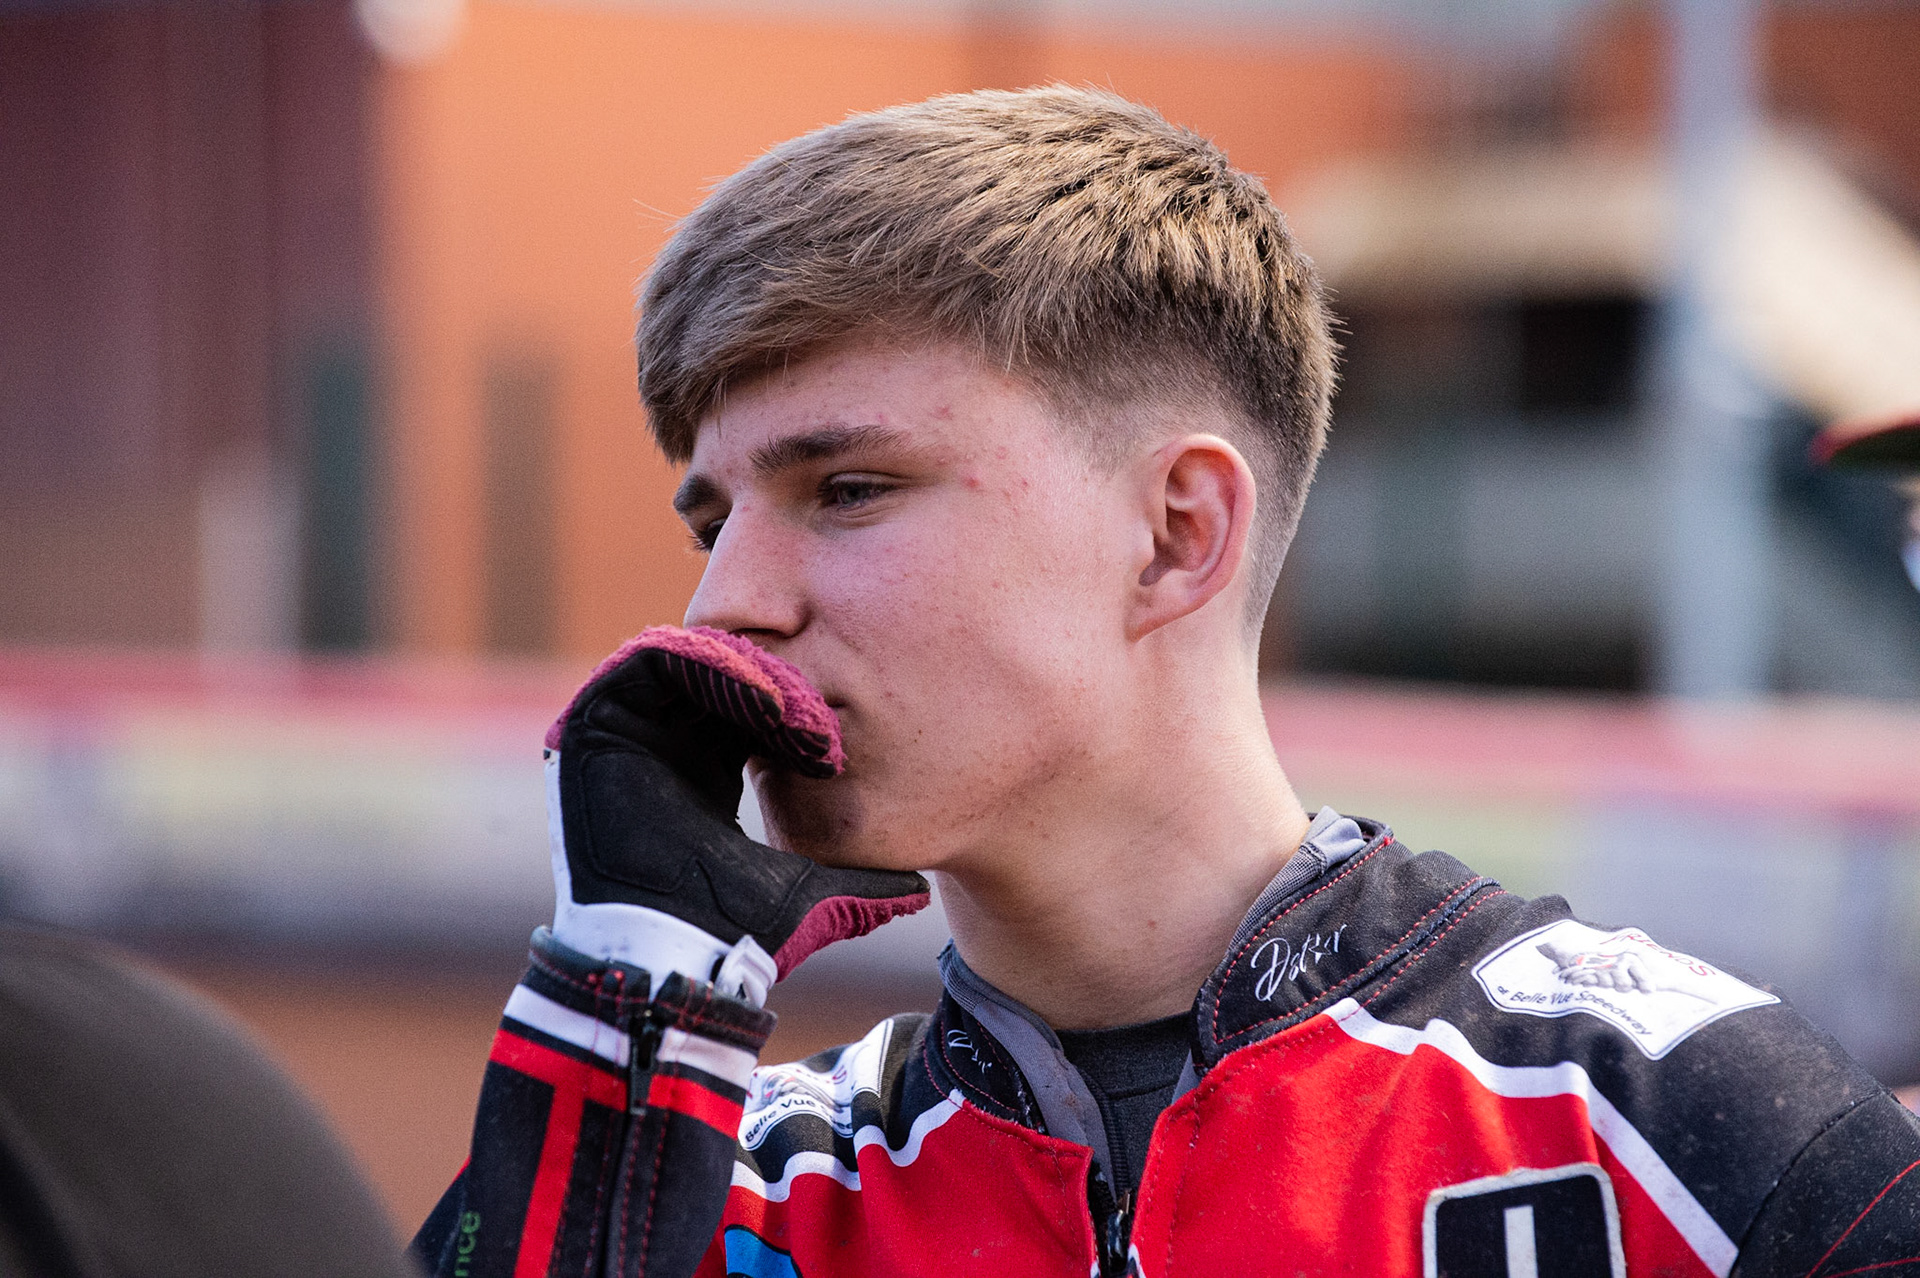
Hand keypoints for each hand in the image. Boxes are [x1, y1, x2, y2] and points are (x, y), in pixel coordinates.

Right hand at [546, 626, 929, 993]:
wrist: (666, 948)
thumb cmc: (730, 929)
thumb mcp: (810, 894)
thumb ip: (862, 888)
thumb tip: (922, 892)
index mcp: (702, 777)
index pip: (746, 712)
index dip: (788, 708)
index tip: (829, 728)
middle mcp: (662, 748)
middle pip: (718, 680)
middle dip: (766, 680)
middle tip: (811, 697)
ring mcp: (626, 733)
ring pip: (689, 663)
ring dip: (741, 666)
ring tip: (787, 690)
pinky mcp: (596, 722)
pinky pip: (651, 663)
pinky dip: (700, 661)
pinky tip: (751, 686)